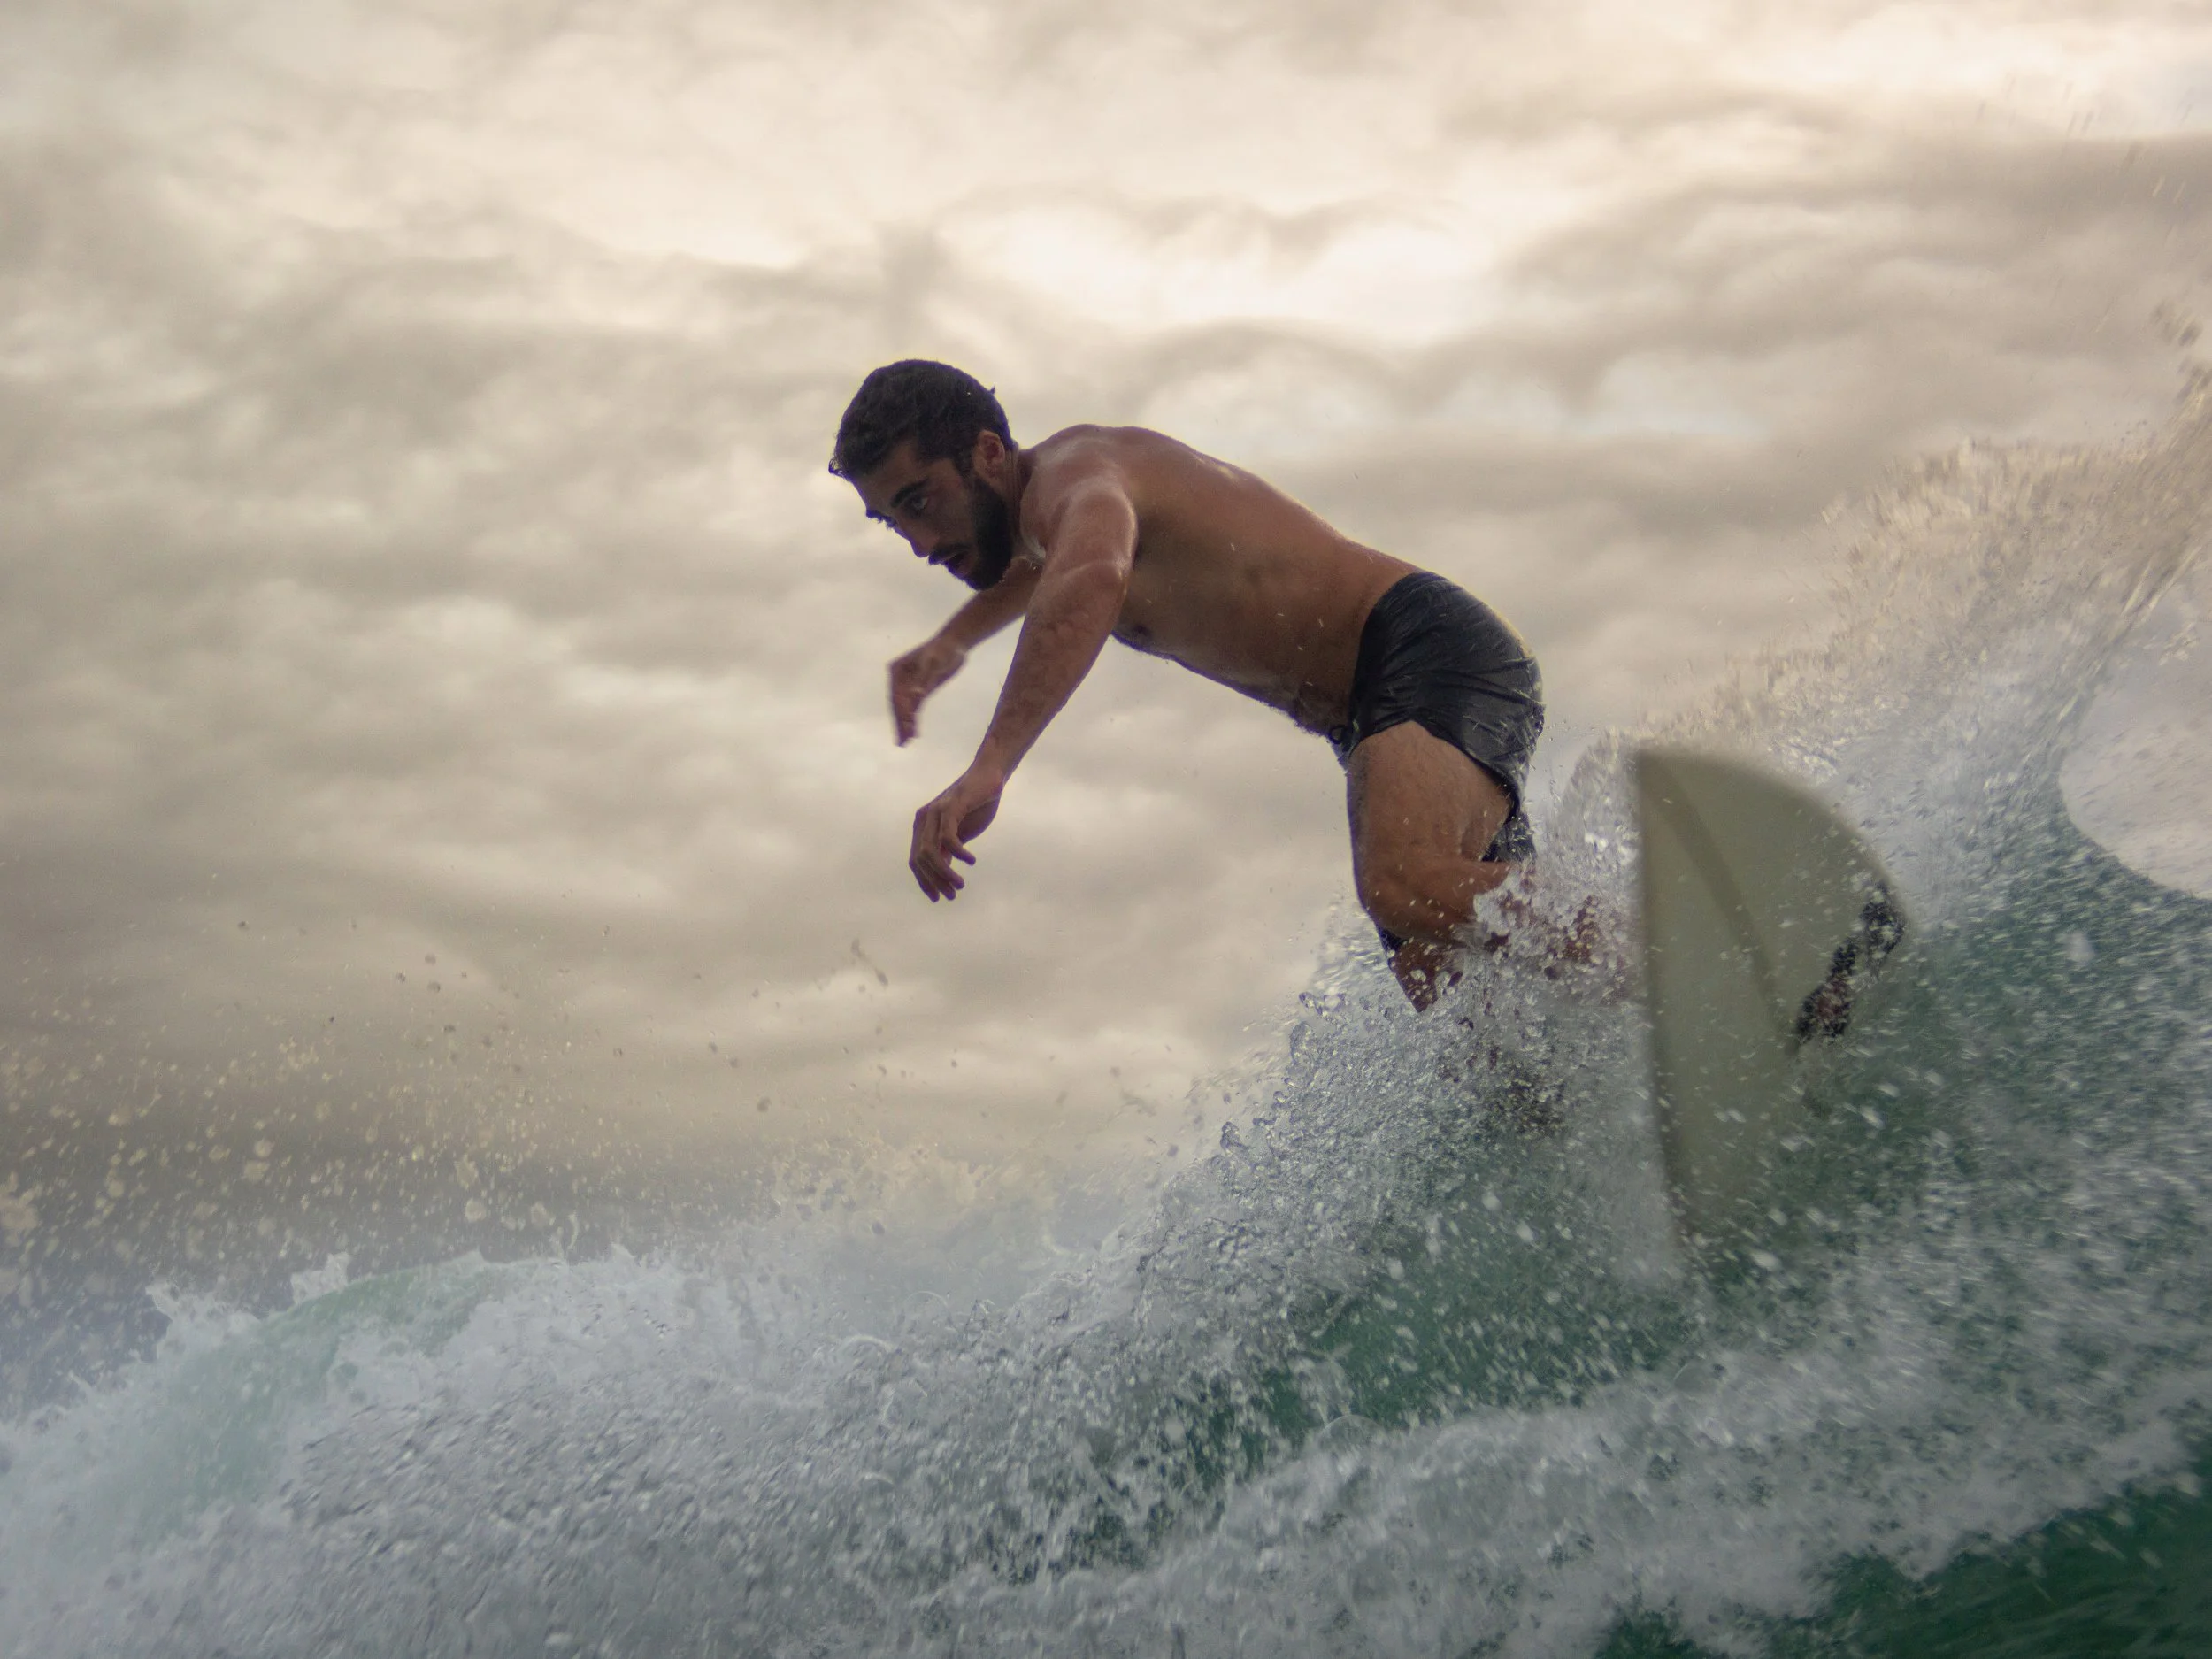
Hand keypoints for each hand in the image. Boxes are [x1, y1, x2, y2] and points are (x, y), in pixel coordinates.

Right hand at [888, 636, 967, 745]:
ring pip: (905, 709)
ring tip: (905, 743)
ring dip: (905, 725)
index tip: (907, 725)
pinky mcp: (920, 691)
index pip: (898, 695)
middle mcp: (899, 679)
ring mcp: (909, 686)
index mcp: (897, 670)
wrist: (954, 645)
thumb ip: (925, 679)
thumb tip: (916, 695)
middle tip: (902, 741)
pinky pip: (914, 708)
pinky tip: (914, 733)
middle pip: (898, 704)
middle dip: (900, 722)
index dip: (902, 711)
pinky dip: (913, 720)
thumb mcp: (935, 662)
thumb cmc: (944, 650)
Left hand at [910, 765, 1003, 900]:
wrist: (989, 776)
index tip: (939, 898)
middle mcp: (923, 819)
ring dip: (944, 873)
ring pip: (930, 851)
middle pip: (920, 860)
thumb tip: (943, 873)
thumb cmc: (975, 805)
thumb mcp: (960, 833)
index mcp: (922, 827)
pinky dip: (958, 854)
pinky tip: (971, 861)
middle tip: (953, 894)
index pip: (915, 861)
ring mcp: (935, 812)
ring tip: (960, 884)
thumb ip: (948, 850)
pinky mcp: (951, 807)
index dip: (925, 882)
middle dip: (935, 881)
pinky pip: (948, 838)